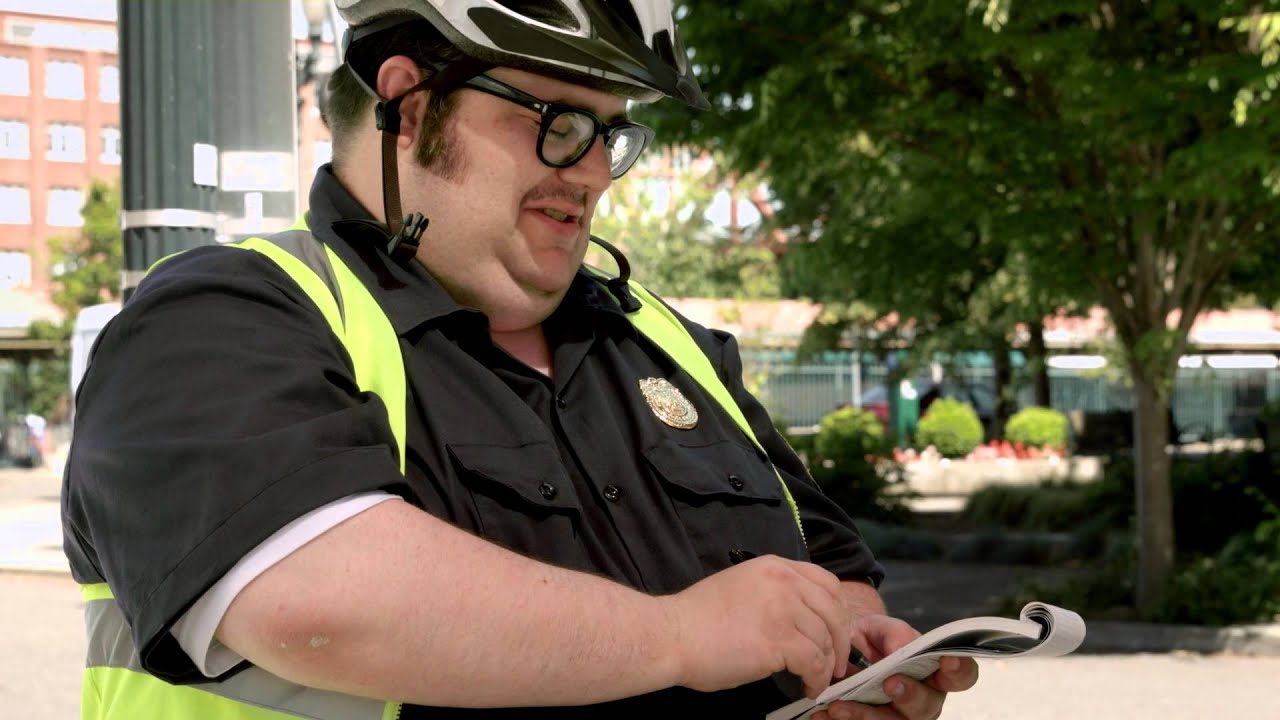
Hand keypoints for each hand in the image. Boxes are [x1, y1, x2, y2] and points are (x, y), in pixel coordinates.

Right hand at [659, 554, 850, 697]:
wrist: (673, 635)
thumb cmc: (698, 618)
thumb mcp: (742, 587)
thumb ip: (772, 594)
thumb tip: (798, 619)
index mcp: (774, 567)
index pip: (827, 583)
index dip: (837, 611)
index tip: (835, 633)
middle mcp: (783, 582)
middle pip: (834, 611)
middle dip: (841, 642)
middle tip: (837, 664)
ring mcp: (783, 609)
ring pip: (825, 640)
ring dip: (826, 666)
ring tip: (816, 681)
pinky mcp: (780, 640)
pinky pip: (815, 662)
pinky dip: (817, 680)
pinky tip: (807, 688)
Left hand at [812, 615, 978, 719]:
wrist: (842, 650)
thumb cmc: (873, 640)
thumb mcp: (881, 628)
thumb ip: (894, 634)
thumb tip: (901, 649)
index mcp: (935, 673)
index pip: (960, 676)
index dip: (959, 669)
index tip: (946, 660)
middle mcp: (923, 700)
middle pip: (926, 707)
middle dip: (908, 695)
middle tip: (889, 682)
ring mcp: (899, 717)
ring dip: (865, 715)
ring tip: (839, 705)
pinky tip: (822, 714)